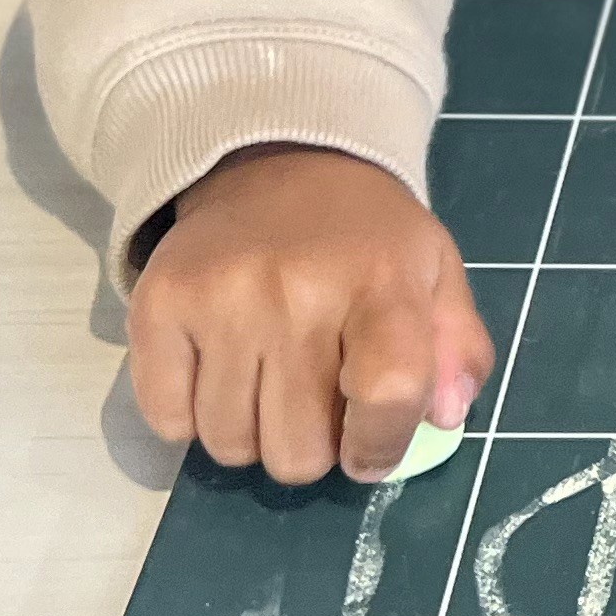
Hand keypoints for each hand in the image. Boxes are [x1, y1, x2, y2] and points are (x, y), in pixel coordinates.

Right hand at [126, 146, 492, 486]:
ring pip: (230, 444)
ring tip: (269, 383)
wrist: (277, 163)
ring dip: (253, 435)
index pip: (389, 392)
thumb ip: (457, 349)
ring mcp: (220, 299)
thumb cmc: (365, 239)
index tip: (370, 452)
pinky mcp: (158, 305)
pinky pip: (168, 422)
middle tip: (317, 406)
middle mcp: (297, 290)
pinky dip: (191, 419)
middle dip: (314, 449)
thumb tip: (445, 419)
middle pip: (298, 449)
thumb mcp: (435, 273)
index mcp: (383, 281)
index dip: (381, 444)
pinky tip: (219, 375)